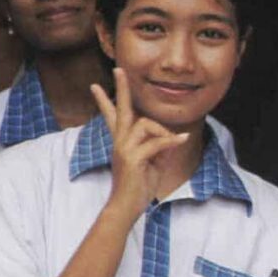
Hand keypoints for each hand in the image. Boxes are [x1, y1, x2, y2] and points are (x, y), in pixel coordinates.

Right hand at [91, 68, 189, 218]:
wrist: (127, 207)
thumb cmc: (140, 186)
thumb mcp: (154, 162)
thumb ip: (160, 147)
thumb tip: (173, 136)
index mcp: (122, 141)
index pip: (113, 116)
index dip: (105, 101)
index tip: (94, 86)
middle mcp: (120, 141)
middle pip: (121, 110)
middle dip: (121, 88)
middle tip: (117, 70)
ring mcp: (124, 148)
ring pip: (146, 125)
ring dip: (164, 133)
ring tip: (174, 143)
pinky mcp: (132, 158)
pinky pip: (156, 142)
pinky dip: (172, 141)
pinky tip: (183, 139)